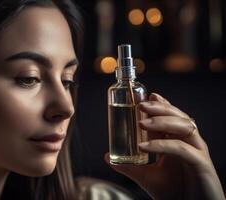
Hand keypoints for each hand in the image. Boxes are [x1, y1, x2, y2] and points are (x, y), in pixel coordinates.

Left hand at [104, 93, 224, 199]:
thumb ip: (129, 166)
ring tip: (140, 123)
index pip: (172, 117)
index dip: (162, 104)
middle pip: (179, 116)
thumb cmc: (173, 192)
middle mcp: (190, 143)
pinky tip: (144, 146)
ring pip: (185, 126)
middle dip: (160, 108)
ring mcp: (198, 152)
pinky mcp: (201, 165)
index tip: (147, 95)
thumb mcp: (146, 176)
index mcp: (179, 142)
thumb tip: (108, 157)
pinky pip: (182, 149)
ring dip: (161, 122)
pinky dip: (162, 145)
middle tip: (140, 105)